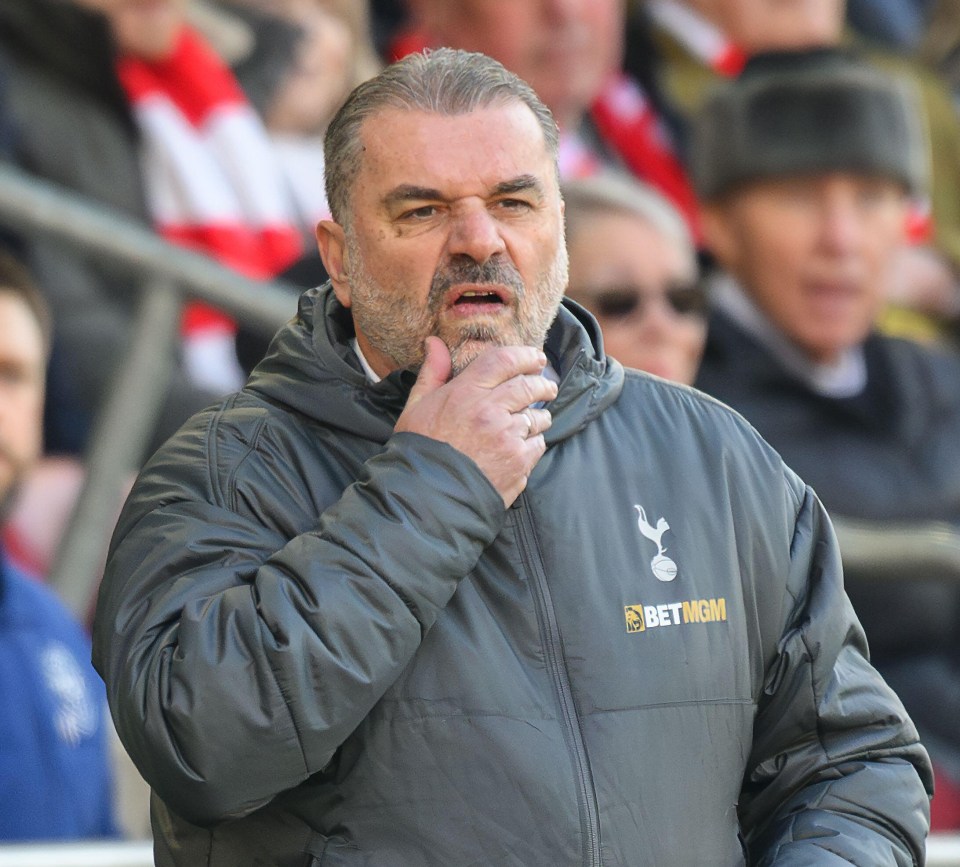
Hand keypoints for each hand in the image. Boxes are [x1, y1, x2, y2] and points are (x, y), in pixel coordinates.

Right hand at [395, 337, 557, 506]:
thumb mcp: (417, 407)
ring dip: (539, 417)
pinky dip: (534, 443)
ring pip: (538, 416)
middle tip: (547, 386)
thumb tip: (434, 342)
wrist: (428, 498)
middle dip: (543, 383)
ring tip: (535, 420)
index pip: (504, 360)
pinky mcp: (519, 461)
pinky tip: (524, 446)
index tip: (536, 358)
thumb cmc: (419, 450)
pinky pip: (538, 444)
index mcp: (465, 393)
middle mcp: (490, 410)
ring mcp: (508, 436)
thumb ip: (433, 372)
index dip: (525, 355)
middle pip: (529, 385)